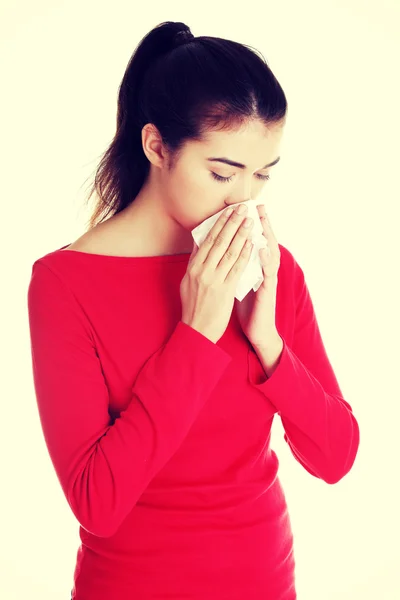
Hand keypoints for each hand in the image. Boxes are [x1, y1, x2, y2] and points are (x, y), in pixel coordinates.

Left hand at [235, 204, 280, 347]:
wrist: (257, 331)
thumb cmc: (247, 307)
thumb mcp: (238, 283)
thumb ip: (234, 267)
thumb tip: (220, 254)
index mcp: (255, 268)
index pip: (253, 242)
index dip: (249, 227)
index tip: (244, 209)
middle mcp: (264, 271)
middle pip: (264, 242)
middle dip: (262, 224)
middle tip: (258, 206)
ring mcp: (268, 280)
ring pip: (270, 254)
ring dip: (267, 237)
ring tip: (262, 221)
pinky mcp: (268, 292)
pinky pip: (268, 274)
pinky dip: (266, 261)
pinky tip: (263, 249)